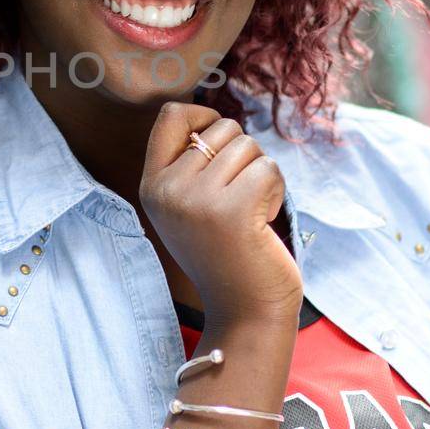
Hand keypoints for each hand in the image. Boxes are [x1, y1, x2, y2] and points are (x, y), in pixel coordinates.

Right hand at [139, 101, 301, 327]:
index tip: (221, 143)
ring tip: (252, 212)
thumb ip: (190, 166)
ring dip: (261, 175)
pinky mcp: (233, 209)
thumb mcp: (189, 208)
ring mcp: (196, 200)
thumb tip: (216, 120)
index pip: (170, 116)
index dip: (202, 115)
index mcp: (151, 186)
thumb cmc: (227, 255)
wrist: (245, 312)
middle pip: (220, 128)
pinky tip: (264, 220)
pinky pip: (268, 168)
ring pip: (247, 147)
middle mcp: (167, 190)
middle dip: (243, 155)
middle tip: (240, 197)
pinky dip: (277, 190)